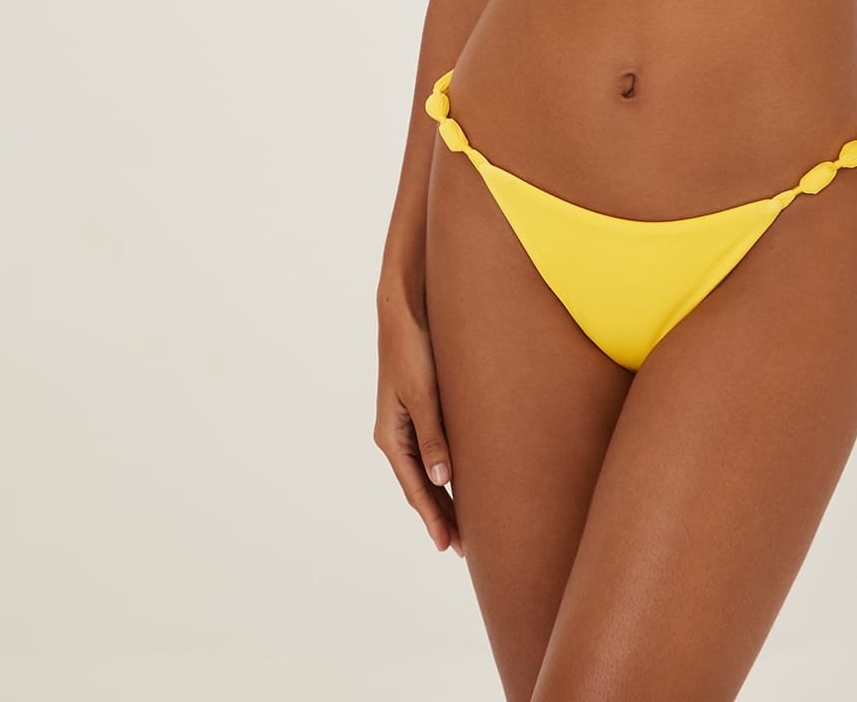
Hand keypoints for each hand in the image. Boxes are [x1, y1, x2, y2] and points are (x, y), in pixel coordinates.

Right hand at [374, 294, 462, 558]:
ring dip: (444, 496)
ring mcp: (407, 422)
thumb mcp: (424, 394)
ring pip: (427, 470)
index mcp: (391, 436)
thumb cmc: (413, 349)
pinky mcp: (420, 407)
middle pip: (420, 485)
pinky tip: (461, 479)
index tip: (448, 547)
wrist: (406, 309)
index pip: (415, 488)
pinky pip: (432, 450)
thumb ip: (433, 435)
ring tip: (465, 524)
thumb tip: (443, 479)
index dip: (433, 518)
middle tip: (463, 548)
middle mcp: (396, 434)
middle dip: (440, 516)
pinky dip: (446, 470)